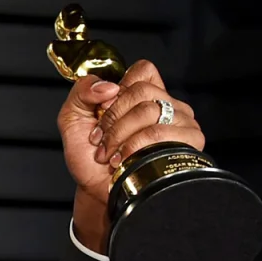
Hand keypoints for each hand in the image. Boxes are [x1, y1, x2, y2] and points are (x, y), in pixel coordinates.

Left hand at [57, 60, 206, 251]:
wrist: (97, 190)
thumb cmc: (89, 157)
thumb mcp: (73, 118)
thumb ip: (81, 92)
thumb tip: (108, 85)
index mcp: (144, 94)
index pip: (143, 70)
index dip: (118, 89)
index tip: (103, 111)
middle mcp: (167, 104)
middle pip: (142, 91)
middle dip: (112, 118)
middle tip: (102, 138)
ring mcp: (181, 121)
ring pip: (149, 111)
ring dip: (119, 135)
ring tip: (111, 153)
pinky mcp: (188, 141)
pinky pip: (158, 133)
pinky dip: (132, 147)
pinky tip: (124, 160)